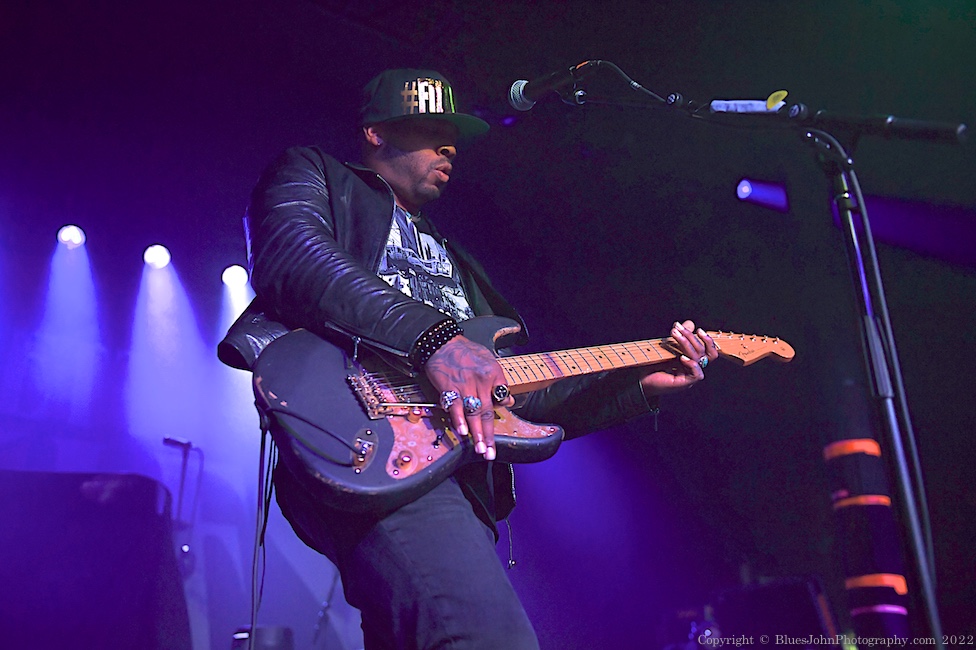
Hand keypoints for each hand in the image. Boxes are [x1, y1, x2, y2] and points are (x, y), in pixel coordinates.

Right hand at [424, 336, 514, 460]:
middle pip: (487, 411)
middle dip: (489, 435)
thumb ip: (499, 382)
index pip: (502, 397)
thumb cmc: (466, 352)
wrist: (442, 343)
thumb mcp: (489, 360)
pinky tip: (462, 431)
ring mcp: (464, 385)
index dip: (502, 411)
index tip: (502, 423)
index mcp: (493, 373)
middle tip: (490, 452)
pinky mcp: (449, 388)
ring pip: (473, 413)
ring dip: (477, 433)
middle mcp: (481, 381)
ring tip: (479, 449)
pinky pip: (455, 406)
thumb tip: (507, 401)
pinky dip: (458, 419)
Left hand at [639, 320, 718, 396]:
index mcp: (692, 361)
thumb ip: (681, 336)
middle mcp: (693, 369)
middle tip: (677, 328)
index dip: (708, 340)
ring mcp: (689, 377)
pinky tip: (682, 357)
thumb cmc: (653, 364)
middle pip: (703, 352)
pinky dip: (692, 365)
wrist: (640, 380)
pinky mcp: (684, 384)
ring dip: (686, 343)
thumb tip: (690, 323)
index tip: (698, 329)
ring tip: (674, 334)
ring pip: (698, 359)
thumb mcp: (668, 346)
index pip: (710, 351)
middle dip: (690, 337)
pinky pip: (697, 375)